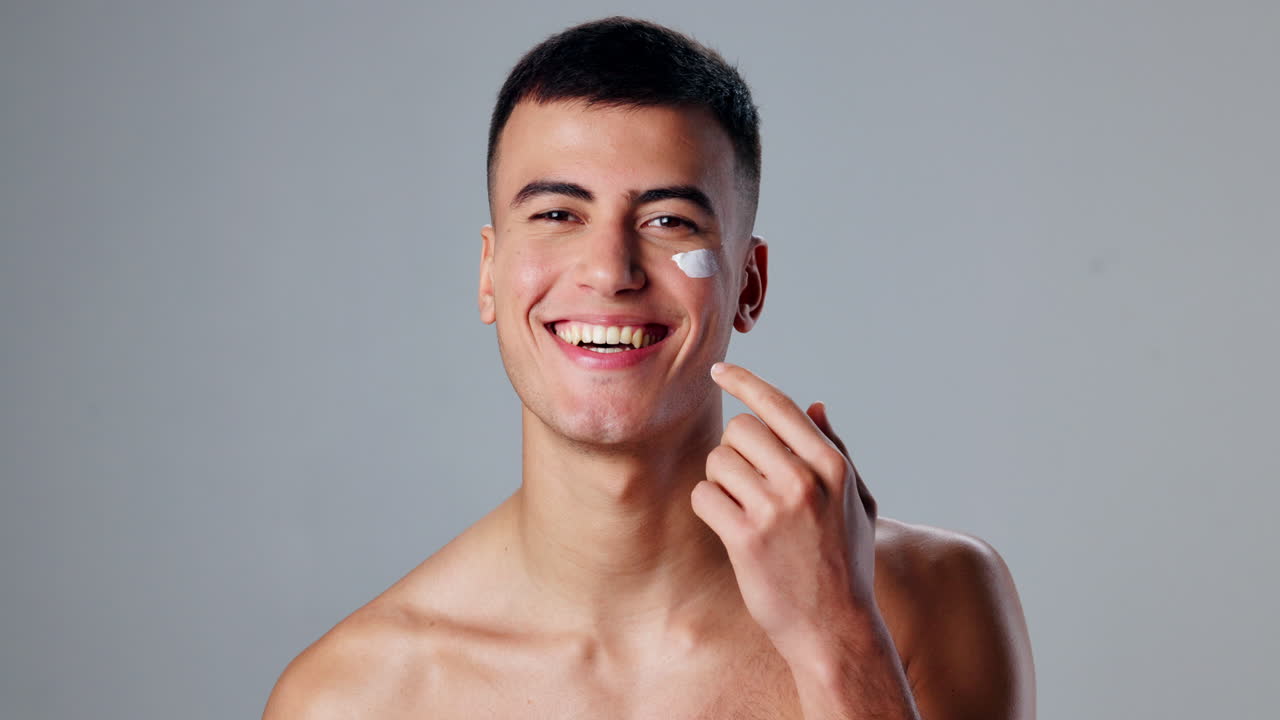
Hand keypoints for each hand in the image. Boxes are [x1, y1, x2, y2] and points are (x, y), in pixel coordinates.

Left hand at [691, 361, 879, 659]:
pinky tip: (728, 526)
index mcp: (833, 467)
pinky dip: (707, 506)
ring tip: (742, 508)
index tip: (719, 369)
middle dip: (734, 449)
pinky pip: (703, 495)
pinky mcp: (745, 539)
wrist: (834, 630)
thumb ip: (837, 451)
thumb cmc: (845, 565)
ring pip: (718, 461)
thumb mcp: (856, 504)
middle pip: (740, 429)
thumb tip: (815, 406)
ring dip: (720, 480)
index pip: (779, 406)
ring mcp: (775, 510)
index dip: (744, 381)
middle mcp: (805, 481)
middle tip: (746, 481)